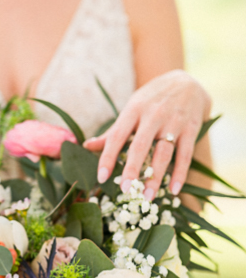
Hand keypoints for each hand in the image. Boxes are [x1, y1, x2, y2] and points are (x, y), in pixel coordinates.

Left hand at [82, 70, 209, 199]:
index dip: (108, 157)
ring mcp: (173, 122)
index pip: (117, 136)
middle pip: (140, 145)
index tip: (102, 177)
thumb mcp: (131, 109)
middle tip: (126, 190)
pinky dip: (180, 173)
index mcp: (133, 110)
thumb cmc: (151, 100)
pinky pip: (185, 154)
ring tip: (148, 197)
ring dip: (156, 177)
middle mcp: (153, 115)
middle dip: (132, 169)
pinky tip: (174, 190)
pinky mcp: (191, 129)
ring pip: (163, 153)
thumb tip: (86, 146)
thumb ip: (113, 131)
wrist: (187, 81)